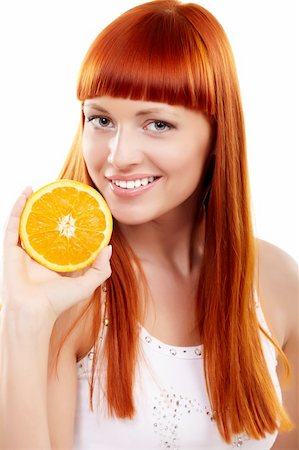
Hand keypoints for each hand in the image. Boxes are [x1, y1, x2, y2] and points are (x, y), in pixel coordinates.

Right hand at [1, 187, 111, 327]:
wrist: (35, 312)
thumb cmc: (59, 302)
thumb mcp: (86, 285)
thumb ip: (101, 269)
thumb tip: (109, 246)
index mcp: (55, 260)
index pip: (63, 236)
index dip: (69, 222)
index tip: (78, 207)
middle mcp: (40, 254)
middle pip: (44, 226)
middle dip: (49, 209)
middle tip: (57, 193)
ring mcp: (25, 251)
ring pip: (27, 222)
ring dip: (31, 203)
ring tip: (38, 187)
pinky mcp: (11, 250)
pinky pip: (14, 225)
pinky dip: (18, 208)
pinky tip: (26, 194)